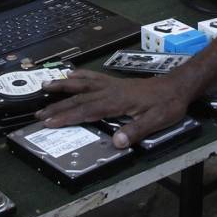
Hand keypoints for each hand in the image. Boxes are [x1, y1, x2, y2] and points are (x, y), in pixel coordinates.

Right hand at [37, 70, 190, 147]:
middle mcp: (110, 90)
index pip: (87, 110)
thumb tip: (117, 143)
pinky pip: (92, 77)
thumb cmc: (168, 104)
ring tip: (45, 85)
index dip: (67, 117)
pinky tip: (71, 74)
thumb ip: (136, 131)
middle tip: (39, 114)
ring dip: (63, 86)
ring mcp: (112, 85)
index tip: (49, 122)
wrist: (177, 86)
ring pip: (82, 84)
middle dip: (58, 106)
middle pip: (79, 98)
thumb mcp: (157, 121)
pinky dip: (79, 76)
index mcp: (117, 101)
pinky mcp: (115, 83)